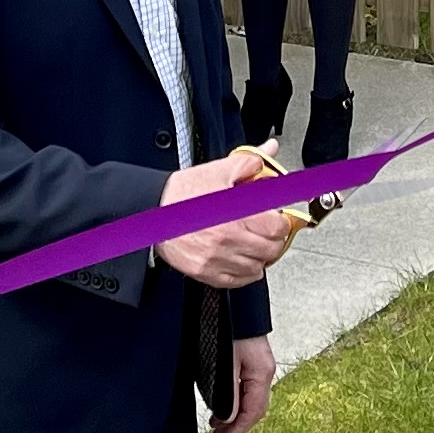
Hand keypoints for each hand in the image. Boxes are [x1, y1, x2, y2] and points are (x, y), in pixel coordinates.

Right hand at [156, 150, 297, 287]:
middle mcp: (228, 240)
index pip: (277, 227)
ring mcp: (216, 260)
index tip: (276, 217)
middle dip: (274, 238)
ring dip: (261, 256)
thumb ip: (249, 161)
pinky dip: (245, 272)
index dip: (281, 221)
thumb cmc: (183, 192)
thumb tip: (270, 151)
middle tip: (267, 230)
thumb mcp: (218, 169)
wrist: (152, 211)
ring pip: (257, 267)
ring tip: (254, 243)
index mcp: (235, 214)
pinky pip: (238, 281)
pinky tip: (242, 258)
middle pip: (271, 249)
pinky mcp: (205, 273)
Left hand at [213, 334, 277, 432]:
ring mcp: (260, 364)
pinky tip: (223, 403)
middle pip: (255, 407)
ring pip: (251, 398)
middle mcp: (265, 370)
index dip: (238, 430)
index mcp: (262, 373)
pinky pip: (247, 387)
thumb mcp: (227, 364)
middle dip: (237, 425)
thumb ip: (229, 394)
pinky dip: (236, 400)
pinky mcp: (252, 359)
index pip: (254, 412)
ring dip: (235, 413)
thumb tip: (228, 420)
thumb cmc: (229, 327)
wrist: (232, 302)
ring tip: (217, 424)